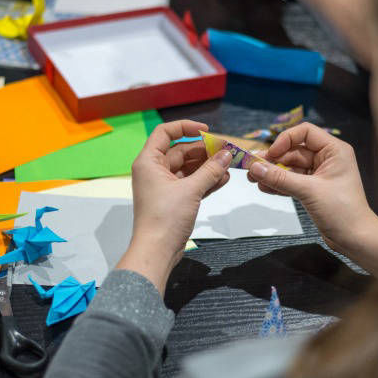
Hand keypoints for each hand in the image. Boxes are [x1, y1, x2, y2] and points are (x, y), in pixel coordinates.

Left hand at [117, 121, 231, 293]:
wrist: (157, 251)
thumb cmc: (166, 217)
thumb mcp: (190, 190)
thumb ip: (210, 170)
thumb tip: (227, 154)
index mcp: (149, 162)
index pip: (165, 133)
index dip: (185, 127)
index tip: (206, 131)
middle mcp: (154, 170)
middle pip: (181, 151)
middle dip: (204, 151)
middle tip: (227, 151)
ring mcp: (164, 186)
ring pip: (189, 168)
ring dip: (208, 167)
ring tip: (229, 166)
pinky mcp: (174, 200)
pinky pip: (192, 183)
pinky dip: (206, 181)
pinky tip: (224, 179)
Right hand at [248, 123, 377, 274]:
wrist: (355, 238)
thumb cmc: (341, 210)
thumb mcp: (308, 191)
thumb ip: (280, 178)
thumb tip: (254, 167)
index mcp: (333, 150)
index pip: (305, 132)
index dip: (286, 139)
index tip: (270, 154)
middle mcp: (327, 159)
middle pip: (294, 151)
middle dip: (273, 159)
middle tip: (252, 168)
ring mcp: (319, 175)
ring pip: (291, 167)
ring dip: (273, 173)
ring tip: (253, 179)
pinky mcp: (313, 190)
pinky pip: (292, 181)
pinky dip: (279, 184)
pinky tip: (263, 187)